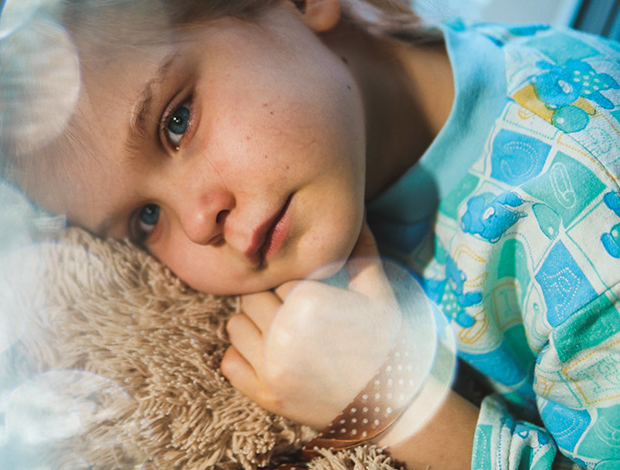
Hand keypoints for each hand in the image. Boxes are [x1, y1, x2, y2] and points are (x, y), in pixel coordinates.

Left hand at [220, 224, 400, 428]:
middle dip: (269, 301)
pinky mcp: (264, 396)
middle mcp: (284, 335)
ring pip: (235, 325)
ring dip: (255, 327)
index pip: (275, 274)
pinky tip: (271, 357)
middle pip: (250, 297)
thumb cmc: (386, 344)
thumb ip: (362, 251)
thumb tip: (356, 213)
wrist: (390, 405)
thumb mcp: (380, 295)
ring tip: (284, 335)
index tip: (305, 292)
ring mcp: (271, 368)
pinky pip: (229, 362)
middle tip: (294, 313)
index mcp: (310, 303)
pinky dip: (244, 358)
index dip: (289, 281)